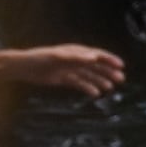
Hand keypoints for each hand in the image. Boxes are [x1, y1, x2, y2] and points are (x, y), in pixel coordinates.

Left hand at [11, 42, 127, 98]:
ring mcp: (70, 69)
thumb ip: (76, 57)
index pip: (97, 55)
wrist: (24, 67)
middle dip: (108, 71)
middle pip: (96, 66)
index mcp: (76, 52)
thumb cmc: (40, 59)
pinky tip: (95, 94)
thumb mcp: (58, 57)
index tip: (121, 66)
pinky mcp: (64, 78)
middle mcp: (75, 60)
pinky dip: (88, 88)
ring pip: (89, 75)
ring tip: (110, 88)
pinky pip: (79, 83)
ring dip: (100, 80)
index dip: (109, 59)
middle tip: (120, 79)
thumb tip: (94, 57)